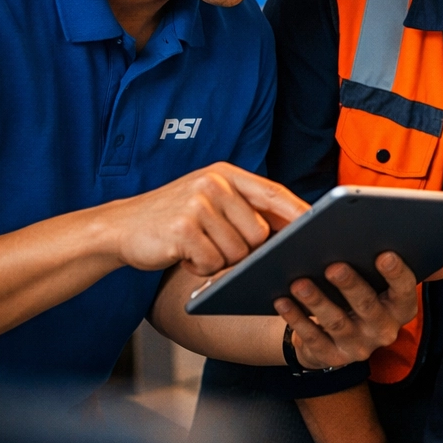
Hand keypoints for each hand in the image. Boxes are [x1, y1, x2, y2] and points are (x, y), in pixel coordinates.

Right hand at [104, 162, 308, 274]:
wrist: (120, 227)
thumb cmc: (174, 219)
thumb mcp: (210, 201)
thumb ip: (247, 208)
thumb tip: (295, 228)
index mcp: (226, 174)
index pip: (274, 193)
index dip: (299, 213)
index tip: (322, 227)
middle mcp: (213, 183)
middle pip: (259, 233)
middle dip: (244, 250)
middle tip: (215, 244)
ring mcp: (197, 204)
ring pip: (238, 252)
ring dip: (219, 260)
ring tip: (196, 247)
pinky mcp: (182, 229)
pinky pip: (212, 263)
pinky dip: (200, 267)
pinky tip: (183, 255)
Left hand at [274, 253, 442, 369]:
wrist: (338, 337)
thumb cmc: (366, 297)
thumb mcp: (390, 287)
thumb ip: (415, 271)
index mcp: (402, 308)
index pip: (406, 292)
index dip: (396, 275)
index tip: (384, 254)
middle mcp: (384, 331)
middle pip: (368, 307)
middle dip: (351, 286)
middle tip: (334, 265)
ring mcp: (357, 347)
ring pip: (336, 323)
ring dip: (317, 302)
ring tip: (299, 282)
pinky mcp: (331, 358)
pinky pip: (312, 339)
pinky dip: (296, 319)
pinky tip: (282, 300)